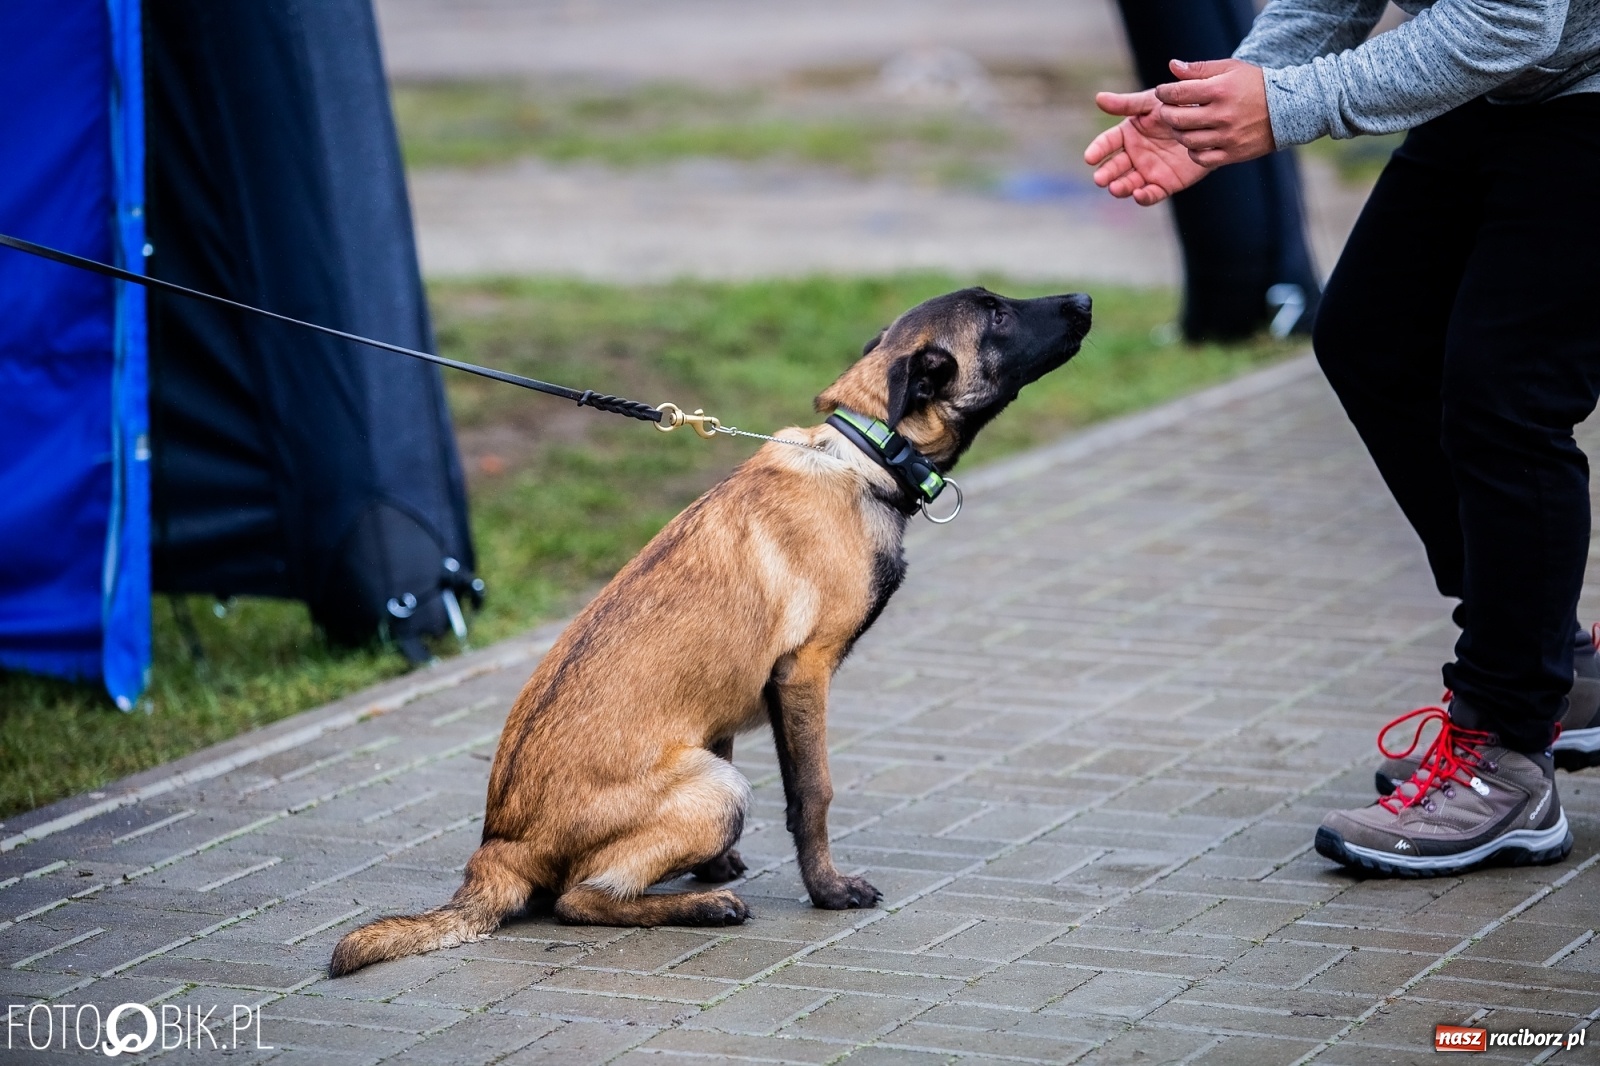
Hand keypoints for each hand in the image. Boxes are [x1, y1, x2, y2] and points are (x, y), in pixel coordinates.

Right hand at [1084, 86, 1211, 205]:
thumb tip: (1098, 98)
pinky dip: (1144, 197)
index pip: (1107, 143)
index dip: (1098, 150)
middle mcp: (1134, 155)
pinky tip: (1139, 194)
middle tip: (1100, 179)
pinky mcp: (1164, 184)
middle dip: (1106, 173)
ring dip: (1120, 187)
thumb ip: (1127, 104)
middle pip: (1114, 167)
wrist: (1210, 121)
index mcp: (1128, 134)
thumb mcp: (1153, 103)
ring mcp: (1148, 171)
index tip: (1090, 157)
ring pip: (1129, 183)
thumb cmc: (1179, 107)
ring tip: (1115, 188)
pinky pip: (1152, 194)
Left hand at [1154, 58, 1274, 167]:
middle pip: (1178, 119)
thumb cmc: (1255, 84)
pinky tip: (1194, 142)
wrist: (1290, 108)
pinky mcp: (1233, 154)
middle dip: (1166, 114)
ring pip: (1187, 140)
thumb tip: (1172, 66)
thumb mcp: (1230, 69)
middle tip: (1167, 110)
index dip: (1164, 93)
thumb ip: (1199, 69)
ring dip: (1178, 133)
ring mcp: (1228, 136)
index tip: (1163, 92)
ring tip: (1180, 125)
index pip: (1178, 93)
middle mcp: (1223, 115)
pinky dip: (1193, 152)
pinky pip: (1202, 158)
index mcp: (1220, 90)